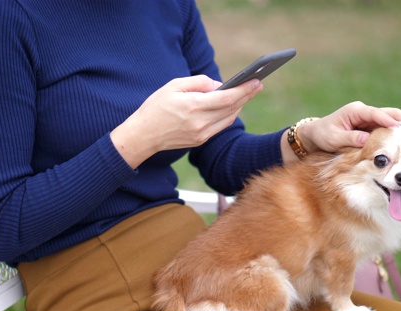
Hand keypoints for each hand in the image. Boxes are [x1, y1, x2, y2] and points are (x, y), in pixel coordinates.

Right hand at [111, 75, 262, 167]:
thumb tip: (219, 85)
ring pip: (228, 118)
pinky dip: (229, 115)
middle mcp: (199, 122)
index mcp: (192, 106)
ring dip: (240, 105)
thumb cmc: (155, 107)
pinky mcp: (200, 140)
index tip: (256, 80)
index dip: (244, 89)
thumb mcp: (173, 86)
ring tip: (247, 93)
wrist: (143, 135)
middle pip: (232, 108)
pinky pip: (220, 126)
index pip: (226, 98)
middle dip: (247, 95)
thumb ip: (198, 82)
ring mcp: (201, 134)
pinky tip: (233, 106)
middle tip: (258, 84)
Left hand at [293, 101, 400, 155]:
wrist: (316, 135)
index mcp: (356, 111)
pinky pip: (387, 128)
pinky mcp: (370, 127)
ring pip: (391, 120)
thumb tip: (368, 141)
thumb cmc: (323, 135)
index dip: (390, 120)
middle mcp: (365, 112)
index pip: (376, 114)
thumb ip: (351, 139)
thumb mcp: (334, 138)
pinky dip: (398, 133)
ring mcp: (369, 119)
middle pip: (390, 113)